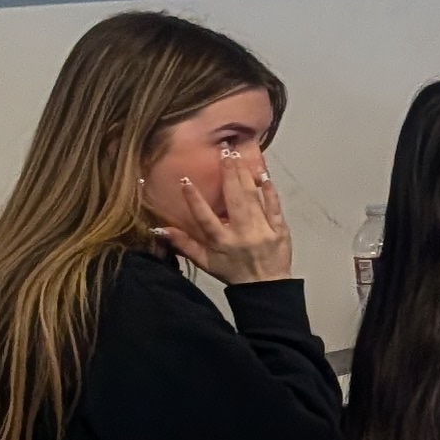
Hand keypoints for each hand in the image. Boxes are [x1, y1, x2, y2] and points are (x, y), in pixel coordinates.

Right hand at [157, 158, 290, 285]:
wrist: (267, 287)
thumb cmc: (233, 273)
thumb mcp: (205, 262)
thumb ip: (184, 244)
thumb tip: (159, 230)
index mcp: (222, 242)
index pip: (205, 218)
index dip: (194, 200)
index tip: (185, 180)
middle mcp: (242, 234)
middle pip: (234, 200)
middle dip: (229, 174)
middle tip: (225, 152)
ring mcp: (263, 230)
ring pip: (254, 199)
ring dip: (246, 176)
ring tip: (240, 156)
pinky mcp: (280, 229)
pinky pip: (274, 206)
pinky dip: (269, 190)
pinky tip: (263, 176)